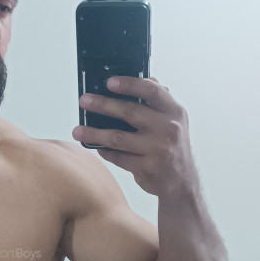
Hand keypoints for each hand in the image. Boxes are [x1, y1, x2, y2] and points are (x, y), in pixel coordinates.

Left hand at [72, 75, 198, 197]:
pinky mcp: (147, 168)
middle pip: (130, 112)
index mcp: (175, 112)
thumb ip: (160, 100)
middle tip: (84, 101)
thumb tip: (148, 77)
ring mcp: (158, 150)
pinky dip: (105, 152)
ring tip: (77, 130)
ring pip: (118, 138)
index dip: (129, 84)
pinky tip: (97, 147)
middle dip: (103, 105)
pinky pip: (118, 157)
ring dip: (94, 133)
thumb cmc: (173, 147)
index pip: (151, 91)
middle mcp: (169, 129)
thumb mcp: (174, 121)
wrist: (182, 183)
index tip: (109, 82)